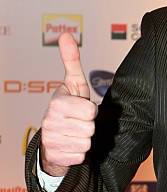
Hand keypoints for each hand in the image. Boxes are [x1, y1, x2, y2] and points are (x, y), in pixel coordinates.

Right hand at [40, 33, 96, 176]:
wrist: (54, 137)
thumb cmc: (69, 108)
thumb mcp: (73, 84)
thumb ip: (72, 61)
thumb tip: (66, 35)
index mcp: (57, 103)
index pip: (90, 111)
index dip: (91, 110)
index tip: (82, 108)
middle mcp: (50, 121)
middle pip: (90, 127)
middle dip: (89, 125)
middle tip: (79, 121)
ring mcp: (51, 140)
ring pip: (86, 142)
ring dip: (85, 139)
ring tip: (76, 132)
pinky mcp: (56, 157)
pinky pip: (81, 156)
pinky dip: (80, 153)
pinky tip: (71, 145)